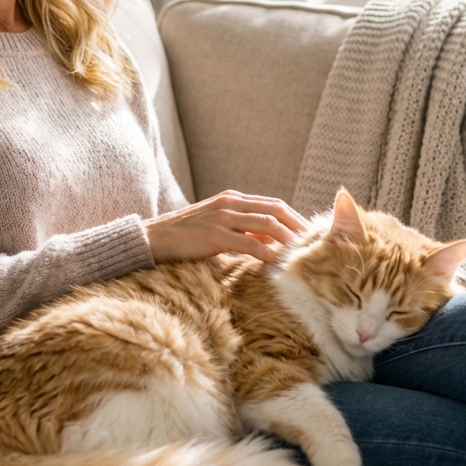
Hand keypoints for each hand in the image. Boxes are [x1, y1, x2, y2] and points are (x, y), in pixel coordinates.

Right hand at [145, 191, 307, 263]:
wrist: (150, 239)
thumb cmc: (183, 239)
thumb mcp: (216, 230)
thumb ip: (241, 233)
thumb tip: (270, 245)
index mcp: (232, 199)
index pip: (273, 204)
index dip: (295, 218)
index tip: (310, 235)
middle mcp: (230, 203)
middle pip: (276, 210)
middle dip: (298, 227)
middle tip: (316, 245)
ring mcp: (222, 217)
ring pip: (267, 224)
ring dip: (288, 240)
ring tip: (303, 256)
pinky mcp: (214, 234)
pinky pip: (249, 243)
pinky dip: (268, 254)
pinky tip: (278, 265)